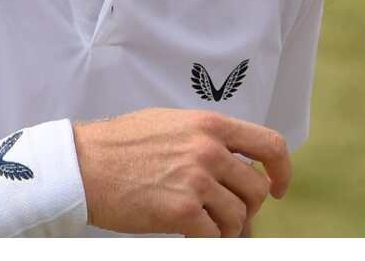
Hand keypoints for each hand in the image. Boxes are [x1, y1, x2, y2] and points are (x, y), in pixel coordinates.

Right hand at [74, 108, 290, 236]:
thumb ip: (207, 138)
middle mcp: (209, 150)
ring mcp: (196, 180)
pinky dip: (208, 240)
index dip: (282, 171)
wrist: (82, 165)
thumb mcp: (172, 124)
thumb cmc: (121, 145)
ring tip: (206, 226)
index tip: (278, 188)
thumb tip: (236, 161)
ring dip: (227, 227)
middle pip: (256, 188)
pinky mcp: (181, 211)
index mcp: (211, 125)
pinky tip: (191, 234)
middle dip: (248, 206)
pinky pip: (214, 236)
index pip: (271, 145)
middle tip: (230, 214)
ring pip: (238, 216)